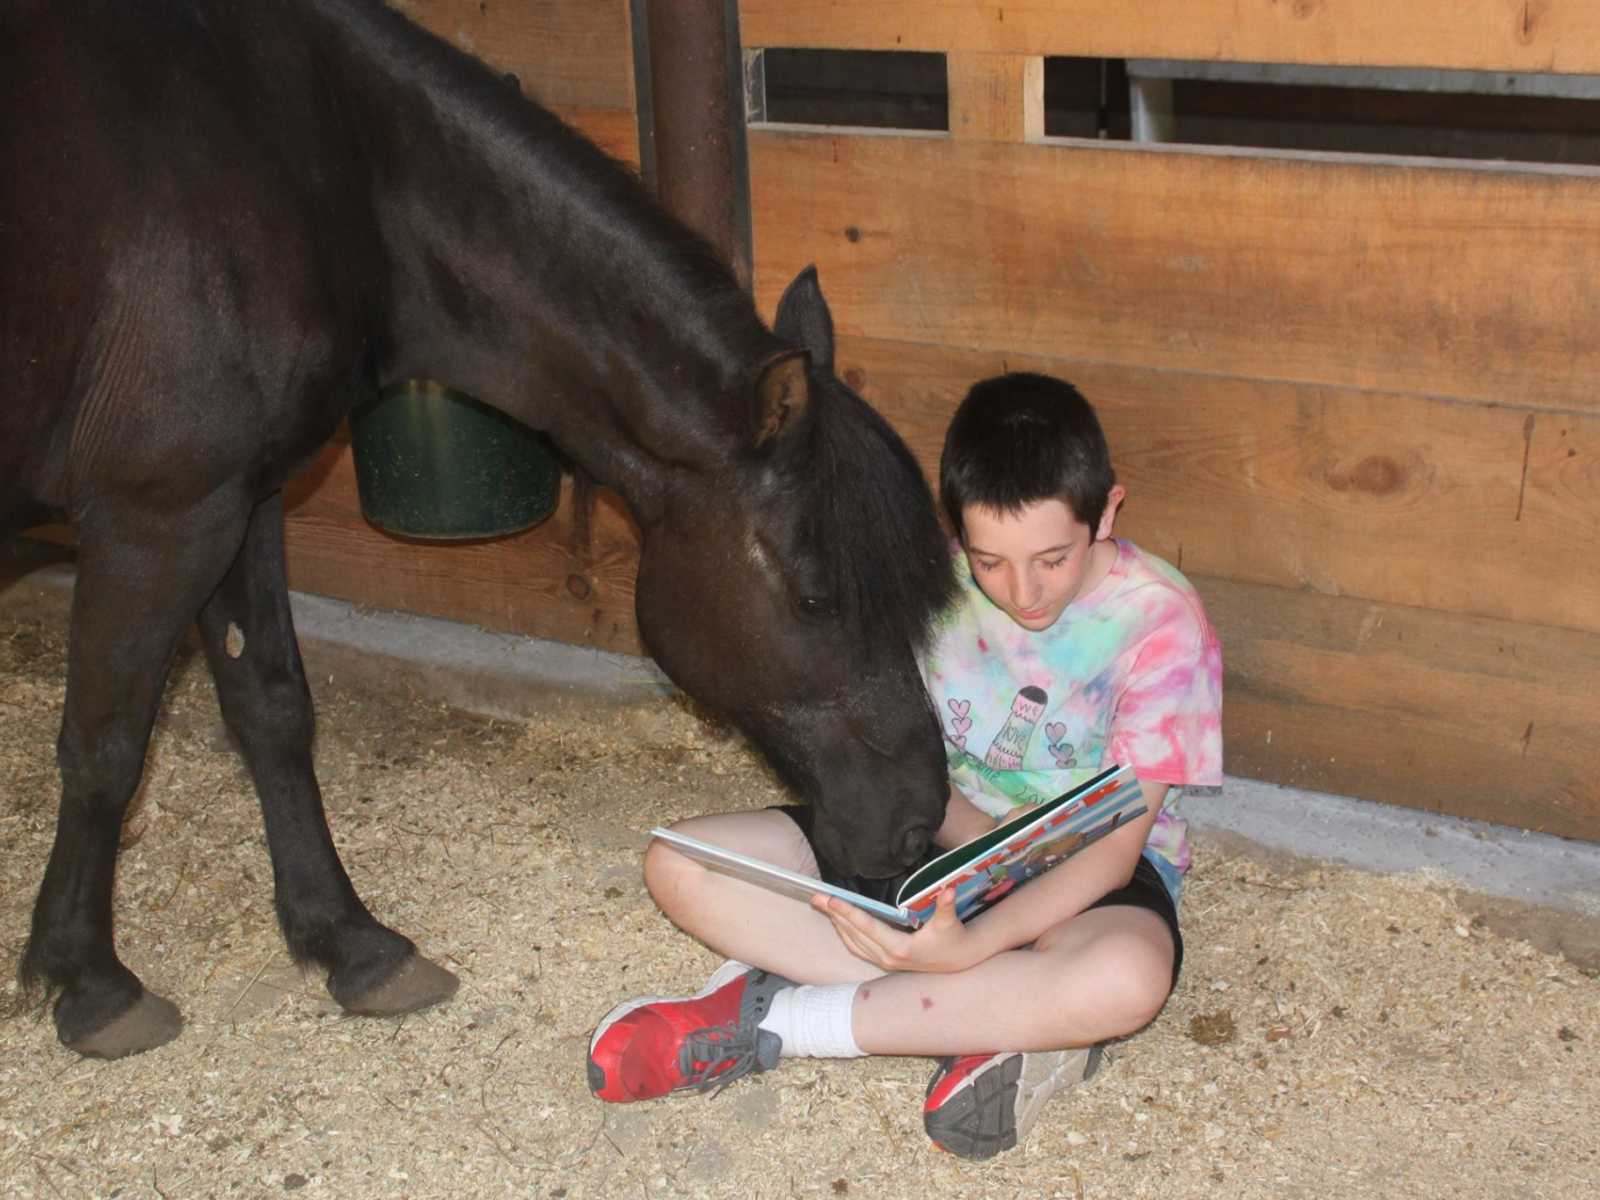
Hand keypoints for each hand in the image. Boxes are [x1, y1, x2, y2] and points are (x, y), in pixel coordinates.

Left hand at [811, 887, 981, 973]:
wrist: (957, 960)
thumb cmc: (952, 938)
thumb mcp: (950, 922)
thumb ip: (946, 906)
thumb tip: (948, 890)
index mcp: (900, 948)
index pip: (868, 927)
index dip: (849, 912)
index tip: (832, 900)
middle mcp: (887, 957)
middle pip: (853, 934)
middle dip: (834, 914)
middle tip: (816, 897)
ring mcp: (883, 961)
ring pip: (851, 941)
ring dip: (836, 923)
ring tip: (821, 905)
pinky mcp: (883, 960)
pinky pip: (856, 947)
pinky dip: (844, 932)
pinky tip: (837, 920)